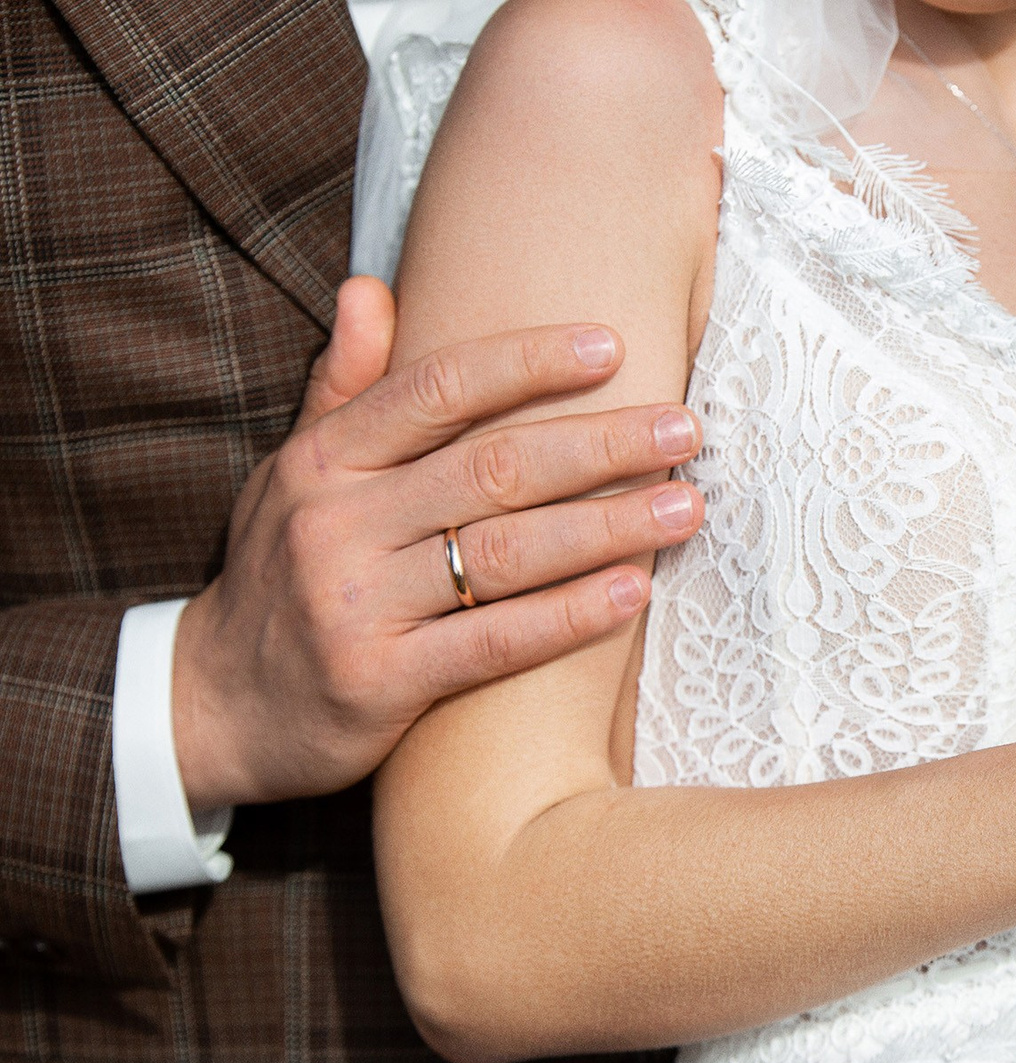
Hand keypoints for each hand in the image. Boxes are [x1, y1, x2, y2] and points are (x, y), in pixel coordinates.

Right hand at [173, 277, 706, 810]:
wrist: (215, 707)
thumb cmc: (280, 575)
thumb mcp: (292, 473)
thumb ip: (342, 388)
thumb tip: (369, 286)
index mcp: (325, 461)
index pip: (438, 390)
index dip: (528, 362)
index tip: (613, 345)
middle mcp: (338, 523)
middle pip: (492, 469)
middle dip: (601, 443)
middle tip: (685, 428)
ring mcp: (357, 605)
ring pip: (504, 553)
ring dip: (607, 526)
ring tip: (685, 506)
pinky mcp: (380, 683)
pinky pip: (493, 642)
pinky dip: (568, 616)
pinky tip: (632, 592)